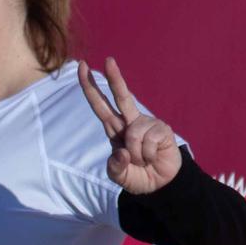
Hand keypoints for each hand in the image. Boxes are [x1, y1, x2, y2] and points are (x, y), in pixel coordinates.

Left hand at [79, 57, 180, 194]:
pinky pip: (148, 142)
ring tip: (144, 161)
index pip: (100, 105)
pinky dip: (148, 156)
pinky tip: (154, 157)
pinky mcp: (162, 130)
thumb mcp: (119, 176)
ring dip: (137, 155)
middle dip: (115, 78)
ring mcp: (148, 124)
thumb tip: (122, 151)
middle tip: (109, 60)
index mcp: (115, 129)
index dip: (91, 88)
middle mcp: (131, 122)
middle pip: (122, 96)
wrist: (161, 184)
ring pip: (133, 134)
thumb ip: (115, 167)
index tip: (83, 67)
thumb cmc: (138, 175)